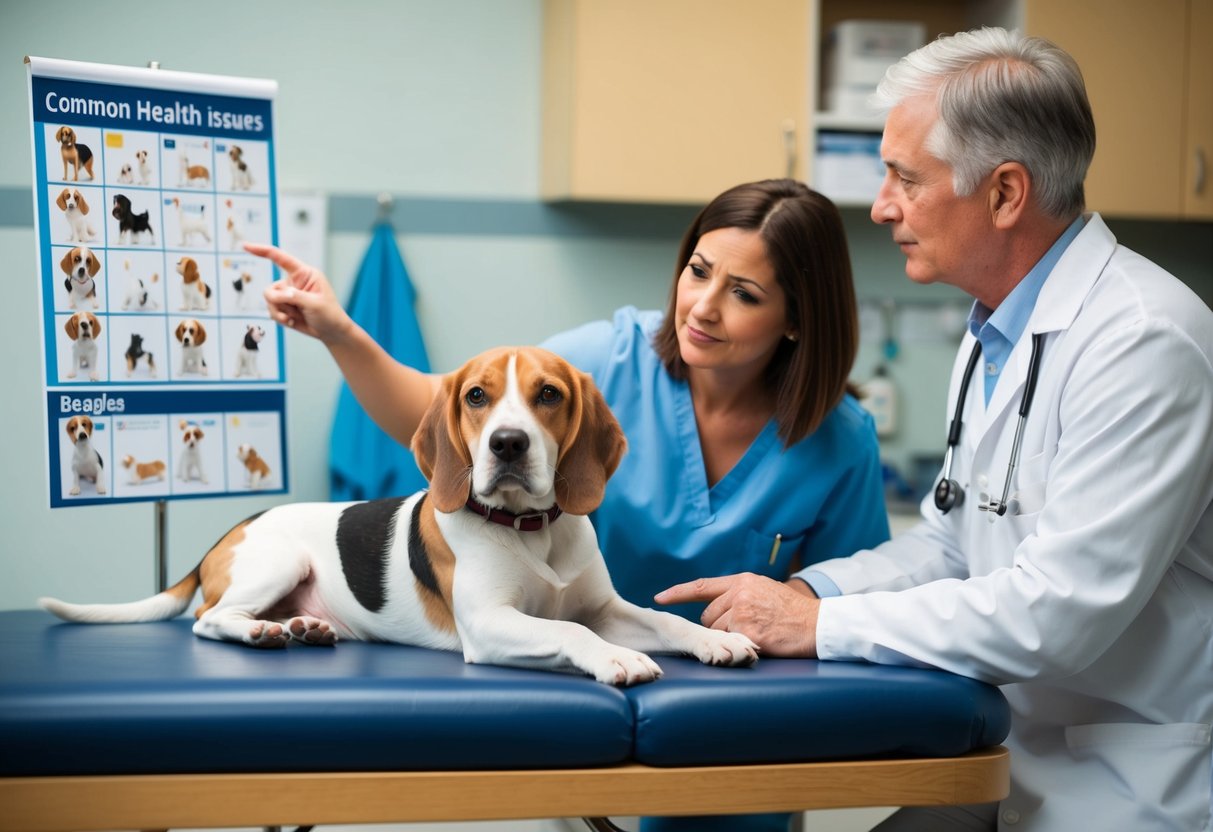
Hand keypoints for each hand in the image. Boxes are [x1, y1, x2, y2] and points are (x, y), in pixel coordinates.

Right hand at [244, 242, 353, 344]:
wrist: (331, 332)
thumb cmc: (329, 314)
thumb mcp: (314, 304)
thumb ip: (294, 296)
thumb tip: (277, 294)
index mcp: (304, 273)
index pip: (280, 258)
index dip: (262, 250)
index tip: (245, 246)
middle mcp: (293, 281)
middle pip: (270, 289)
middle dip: (277, 302)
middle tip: (291, 312)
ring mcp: (288, 295)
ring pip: (269, 302)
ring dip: (280, 313)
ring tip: (295, 318)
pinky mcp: (284, 307)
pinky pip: (272, 311)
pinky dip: (280, 318)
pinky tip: (293, 322)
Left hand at [655, 573, 819, 657]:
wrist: (817, 623)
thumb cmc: (794, 611)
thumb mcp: (766, 590)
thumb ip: (741, 594)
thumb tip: (720, 604)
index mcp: (742, 581)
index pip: (701, 586)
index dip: (678, 593)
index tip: (659, 598)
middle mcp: (739, 594)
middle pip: (707, 617)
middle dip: (718, 627)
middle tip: (744, 630)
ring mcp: (742, 613)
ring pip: (716, 633)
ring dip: (728, 640)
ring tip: (756, 635)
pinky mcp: (748, 633)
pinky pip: (730, 645)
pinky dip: (739, 649)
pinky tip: (760, 643)